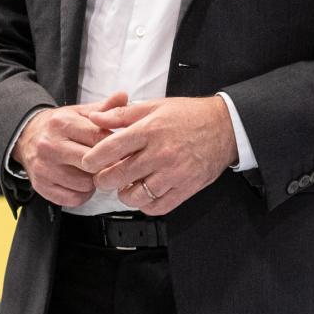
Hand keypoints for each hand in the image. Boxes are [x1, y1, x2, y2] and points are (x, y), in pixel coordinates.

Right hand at [14, 92, 125, 206]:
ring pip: (85, 184)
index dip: (114, 146)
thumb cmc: (59, 125)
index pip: (97, 138)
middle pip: (91, 163)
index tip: (123, 149)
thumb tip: (124, 96)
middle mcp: (50, 145)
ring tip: (93, 171)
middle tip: (111, 163)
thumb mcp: (80, 112)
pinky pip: (73, 199)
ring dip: (94, 181)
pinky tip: (81, 182)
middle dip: (105, 165)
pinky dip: (82, 194)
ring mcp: (44, 168)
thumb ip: (104, 107)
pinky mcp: (41, 186)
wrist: (26, 136)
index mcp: (62, 123)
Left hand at [77, 96, 236, 215]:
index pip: (111, 149)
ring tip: (126, 186)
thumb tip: (95, 117)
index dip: (93, 159)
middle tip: (105, 176)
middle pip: (118, 176)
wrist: (225, 127)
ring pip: (135, 196)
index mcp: (150, 130)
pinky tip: (145, 194)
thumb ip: (122, 114)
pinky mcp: (186, 188)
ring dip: (124, 194)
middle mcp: (161, 153)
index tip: (88, 162)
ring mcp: (174, 174)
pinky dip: (145, 204)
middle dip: (104, 179)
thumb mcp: (154, 106)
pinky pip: (157, 207)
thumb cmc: (189, 116)